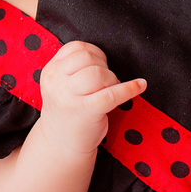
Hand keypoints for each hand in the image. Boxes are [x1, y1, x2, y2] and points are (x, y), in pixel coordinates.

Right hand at [38, 41, 145, 155]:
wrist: (61, 144)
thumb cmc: (68, 110)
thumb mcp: (61, 84)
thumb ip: (73, 67)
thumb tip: (103, 56)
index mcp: (51, 71)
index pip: (75, 47)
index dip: (94, 52)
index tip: (100, 65)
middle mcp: (57, 82)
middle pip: (87, 58)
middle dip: (103, 65)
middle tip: (106, 81)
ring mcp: (70, 98)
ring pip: (98, 74)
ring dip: (112, 78)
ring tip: (112, 89)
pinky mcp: (86, 112)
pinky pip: (112, 94)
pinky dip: (130, 88)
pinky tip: (140, 86)